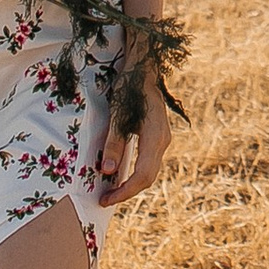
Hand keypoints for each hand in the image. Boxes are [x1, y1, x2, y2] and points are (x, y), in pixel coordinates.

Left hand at [97, 70, 172, 205]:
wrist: (144, 69)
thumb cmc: (129, 88)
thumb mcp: (117, 115)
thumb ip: (114, 143)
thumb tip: (108, 171)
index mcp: (155, 137)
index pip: (142, 176)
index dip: (124, 191)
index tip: (106, 199)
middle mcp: (162, 141)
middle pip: (148, 177)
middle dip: (127, 191)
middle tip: (105, 199)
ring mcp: (162, 139)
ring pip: (149, 171)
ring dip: (131, 183)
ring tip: (111, 190)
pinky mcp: (157, 136)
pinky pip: (149, 162)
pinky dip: (135, 172)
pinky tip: (121, 174)